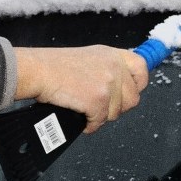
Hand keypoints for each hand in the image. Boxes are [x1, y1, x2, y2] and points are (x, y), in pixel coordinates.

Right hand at [14, 45, 149, 133]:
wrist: (38, 71)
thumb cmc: (55, 65)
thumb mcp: (90, 57)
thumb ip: (109, 68)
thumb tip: (121, 86)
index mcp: (114, 55)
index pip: (142, 69)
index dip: (138, 84)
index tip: (131, 91)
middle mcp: (115, 68)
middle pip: (133, 98)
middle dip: (118, 107)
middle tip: (101, 107)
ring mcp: (108, 85)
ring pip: (116, 113)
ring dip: (102, 116)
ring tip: (87, 109)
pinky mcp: (98, 101)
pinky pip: (100, 122)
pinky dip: (90, 125)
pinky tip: (82, 119)